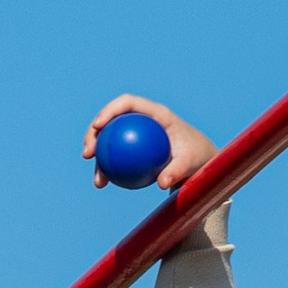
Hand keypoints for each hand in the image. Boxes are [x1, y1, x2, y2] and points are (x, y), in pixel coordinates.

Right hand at [83, 93, 217, 190]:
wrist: (200, 161)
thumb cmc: (196, 158)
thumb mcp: (190, 163)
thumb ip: (177, 171)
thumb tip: (163, 183)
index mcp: (156, 113)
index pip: (128, 103)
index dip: (109, 110)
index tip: (98, 126)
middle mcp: (144, 120)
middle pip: (112, 120)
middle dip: (93, 134)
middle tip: (88, 153)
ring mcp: (137, 133)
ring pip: (110, 140)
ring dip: (97, 156)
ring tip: (96, 178)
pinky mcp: (134, 147)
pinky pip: (117, 155)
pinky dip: (109, 167)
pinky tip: (103, 183)